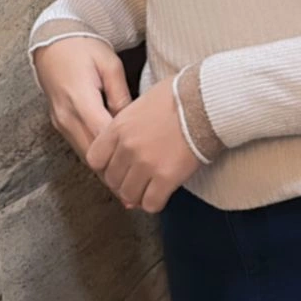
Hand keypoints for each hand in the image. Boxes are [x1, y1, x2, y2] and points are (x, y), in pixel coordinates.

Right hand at [35, 37, 134, 204]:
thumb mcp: (109, 64)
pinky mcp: (60, 123)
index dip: (121, 156)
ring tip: (127, 190)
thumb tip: (132, 122)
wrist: (53, 43)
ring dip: (104, 171)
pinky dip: (96, 160)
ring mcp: (61, 122)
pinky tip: (112, 170)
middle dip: (114, 174)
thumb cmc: (84, 48)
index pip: (102, 136)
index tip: (140, 170)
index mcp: (79, 99)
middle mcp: (67, 116)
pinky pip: (79, 147)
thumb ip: (120, 95)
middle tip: (137, 193)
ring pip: (84, 155)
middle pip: (92, 153)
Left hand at [85, 77, 202, 213]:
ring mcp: (145, 164)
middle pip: (112, 180)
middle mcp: (127, 148)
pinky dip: (155, 202)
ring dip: (138, 195)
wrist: (205, 101)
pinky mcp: (166, 177)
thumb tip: (124, 144)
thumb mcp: (142, 103)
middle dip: (123, 182)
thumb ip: (127, 125)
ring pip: (128, 196)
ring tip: (150, 187)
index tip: (118, 165)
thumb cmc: (179, 96)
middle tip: (138, 179)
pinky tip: (163, 192)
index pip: (95, 159)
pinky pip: (151, 203)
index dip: (106, 165)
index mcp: (118, 127)